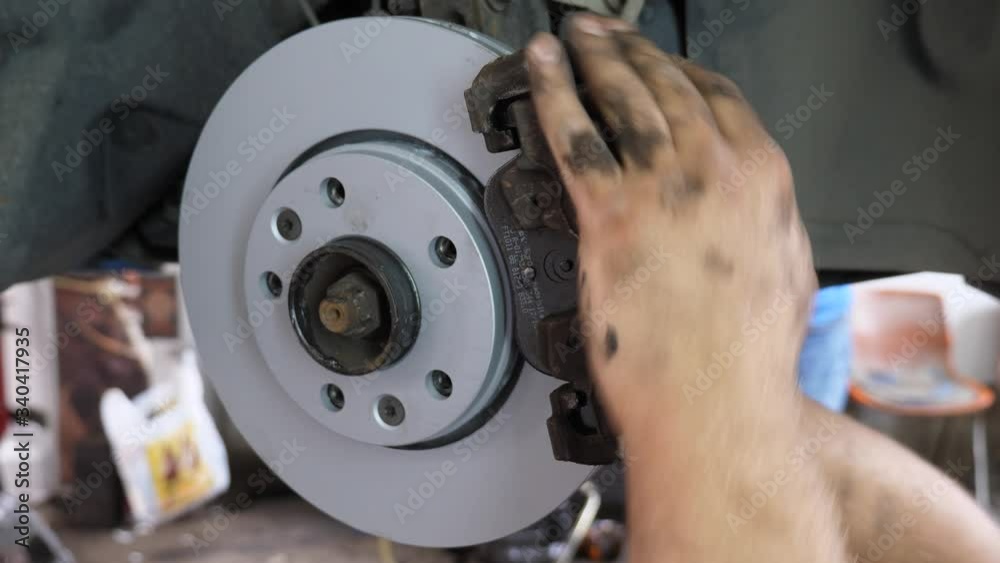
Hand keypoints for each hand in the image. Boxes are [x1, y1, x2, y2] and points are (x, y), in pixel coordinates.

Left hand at [525, 15, 816, 426]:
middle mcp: (713, 171)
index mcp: (762, 178)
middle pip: (664, 87)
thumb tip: (751, 206)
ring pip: (620, 101)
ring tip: (570, 37)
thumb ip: (765, 221)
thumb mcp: (785, 272)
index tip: (658, 57)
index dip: (679, 67)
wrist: (716, 400)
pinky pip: (575, 138)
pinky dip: (554, 93)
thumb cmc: (748, 355)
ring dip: (591, 59)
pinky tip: (541, 69)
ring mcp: (659, 189)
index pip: (716, 96)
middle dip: (629, 50)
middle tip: (602, 31)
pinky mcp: (609, 216)